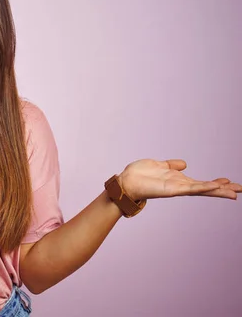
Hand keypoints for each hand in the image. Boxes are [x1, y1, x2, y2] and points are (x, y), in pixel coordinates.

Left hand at [118, 159, 240, 200]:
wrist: (125, 181)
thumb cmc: (139, 175)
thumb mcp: (159, 165)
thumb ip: (171, 165)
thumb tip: (184, 164)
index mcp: (178, 180)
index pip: (201, 182)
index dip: (215, 183)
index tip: (229, 181)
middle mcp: (179, 185)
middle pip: (206, 188)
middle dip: (222, 190)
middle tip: (240, 190)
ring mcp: (176, 188)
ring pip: (202, 189)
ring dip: (217, 190)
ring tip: (233, 191)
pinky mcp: (171, 189)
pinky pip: (190, 188)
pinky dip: (202, 187)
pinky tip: (214, 186)